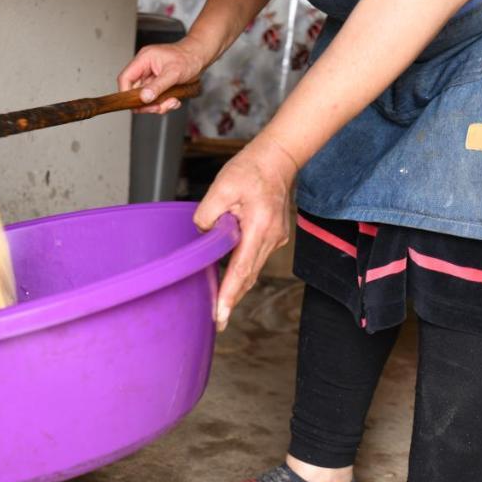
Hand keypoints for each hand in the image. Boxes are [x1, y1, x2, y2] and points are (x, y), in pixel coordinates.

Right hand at [116, 38, 209, 113]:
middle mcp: (145, 68)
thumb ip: (157, 86)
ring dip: (158, 105)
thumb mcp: (173, 73)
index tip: (135, 104)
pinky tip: (174, 100)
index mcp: (144, 59)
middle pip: (134, 91)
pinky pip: (155, 99)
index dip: (126, 93)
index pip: (125, 78)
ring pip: (145, 98)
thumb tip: (144, 97)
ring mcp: (151, 77)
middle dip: (147, 103)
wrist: (201, 57)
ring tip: (171, 102)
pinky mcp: (158, 85)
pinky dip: (164, 104)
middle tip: (158, 107)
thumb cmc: (189, 58)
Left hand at [193, 137, 298, 330]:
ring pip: (252, 270)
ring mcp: (274, 239)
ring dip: (237, 288)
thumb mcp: (223, 186)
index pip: (241, 268)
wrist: (278, 159)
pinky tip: (229, 281)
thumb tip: (203, 234)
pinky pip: (254, 259)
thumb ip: (208, 214)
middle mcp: (271, 238)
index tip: (221, 314)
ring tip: (220, 308)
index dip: (230, 293)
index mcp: (259, 227)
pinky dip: (242, 272)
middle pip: (248, 276)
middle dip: (232, 300)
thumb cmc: (250, 170)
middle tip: (218, 323)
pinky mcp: (272, 237)